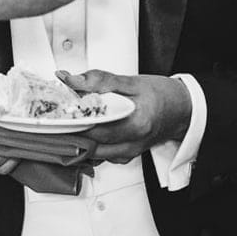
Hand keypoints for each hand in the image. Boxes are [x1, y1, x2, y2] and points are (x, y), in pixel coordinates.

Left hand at [55, 69, 189, 165]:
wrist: (181, 109)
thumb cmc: (160, 95)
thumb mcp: (131, 81)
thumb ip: (99, 81)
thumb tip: (70, 79)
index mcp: (136, 123)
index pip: (95, 128)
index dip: (73, 122)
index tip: (57, 114)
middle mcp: (132, 143)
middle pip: (91, 144)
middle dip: (71, 132)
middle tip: (55, 119)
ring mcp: (129, 152)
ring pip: (93, 155)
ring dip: (77, 141)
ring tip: (65, 126)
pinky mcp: (126, 155)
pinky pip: (101, 157)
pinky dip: (88, 147)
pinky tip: (81, 135)